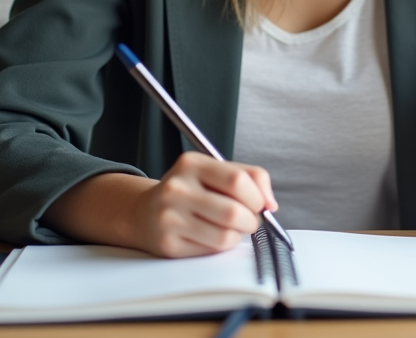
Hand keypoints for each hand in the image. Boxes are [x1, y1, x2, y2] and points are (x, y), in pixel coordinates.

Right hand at [133, 152, 276, 257]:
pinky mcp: (168, 244)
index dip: (256, 196)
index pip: (236, 180)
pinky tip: (211, 236)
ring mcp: (170, 217)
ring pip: (225, 235)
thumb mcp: (214, 171)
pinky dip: (220, 246)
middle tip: (249, 220)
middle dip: (251, 220)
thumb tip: (271, 204)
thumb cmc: (189, 191)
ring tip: (230, 227)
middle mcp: (177, 189)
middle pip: (233, 212)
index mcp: (191, 164)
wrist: (144, 212)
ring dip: (237, 235)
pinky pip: (211, 250)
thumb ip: (249, 177)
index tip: (260, 203)